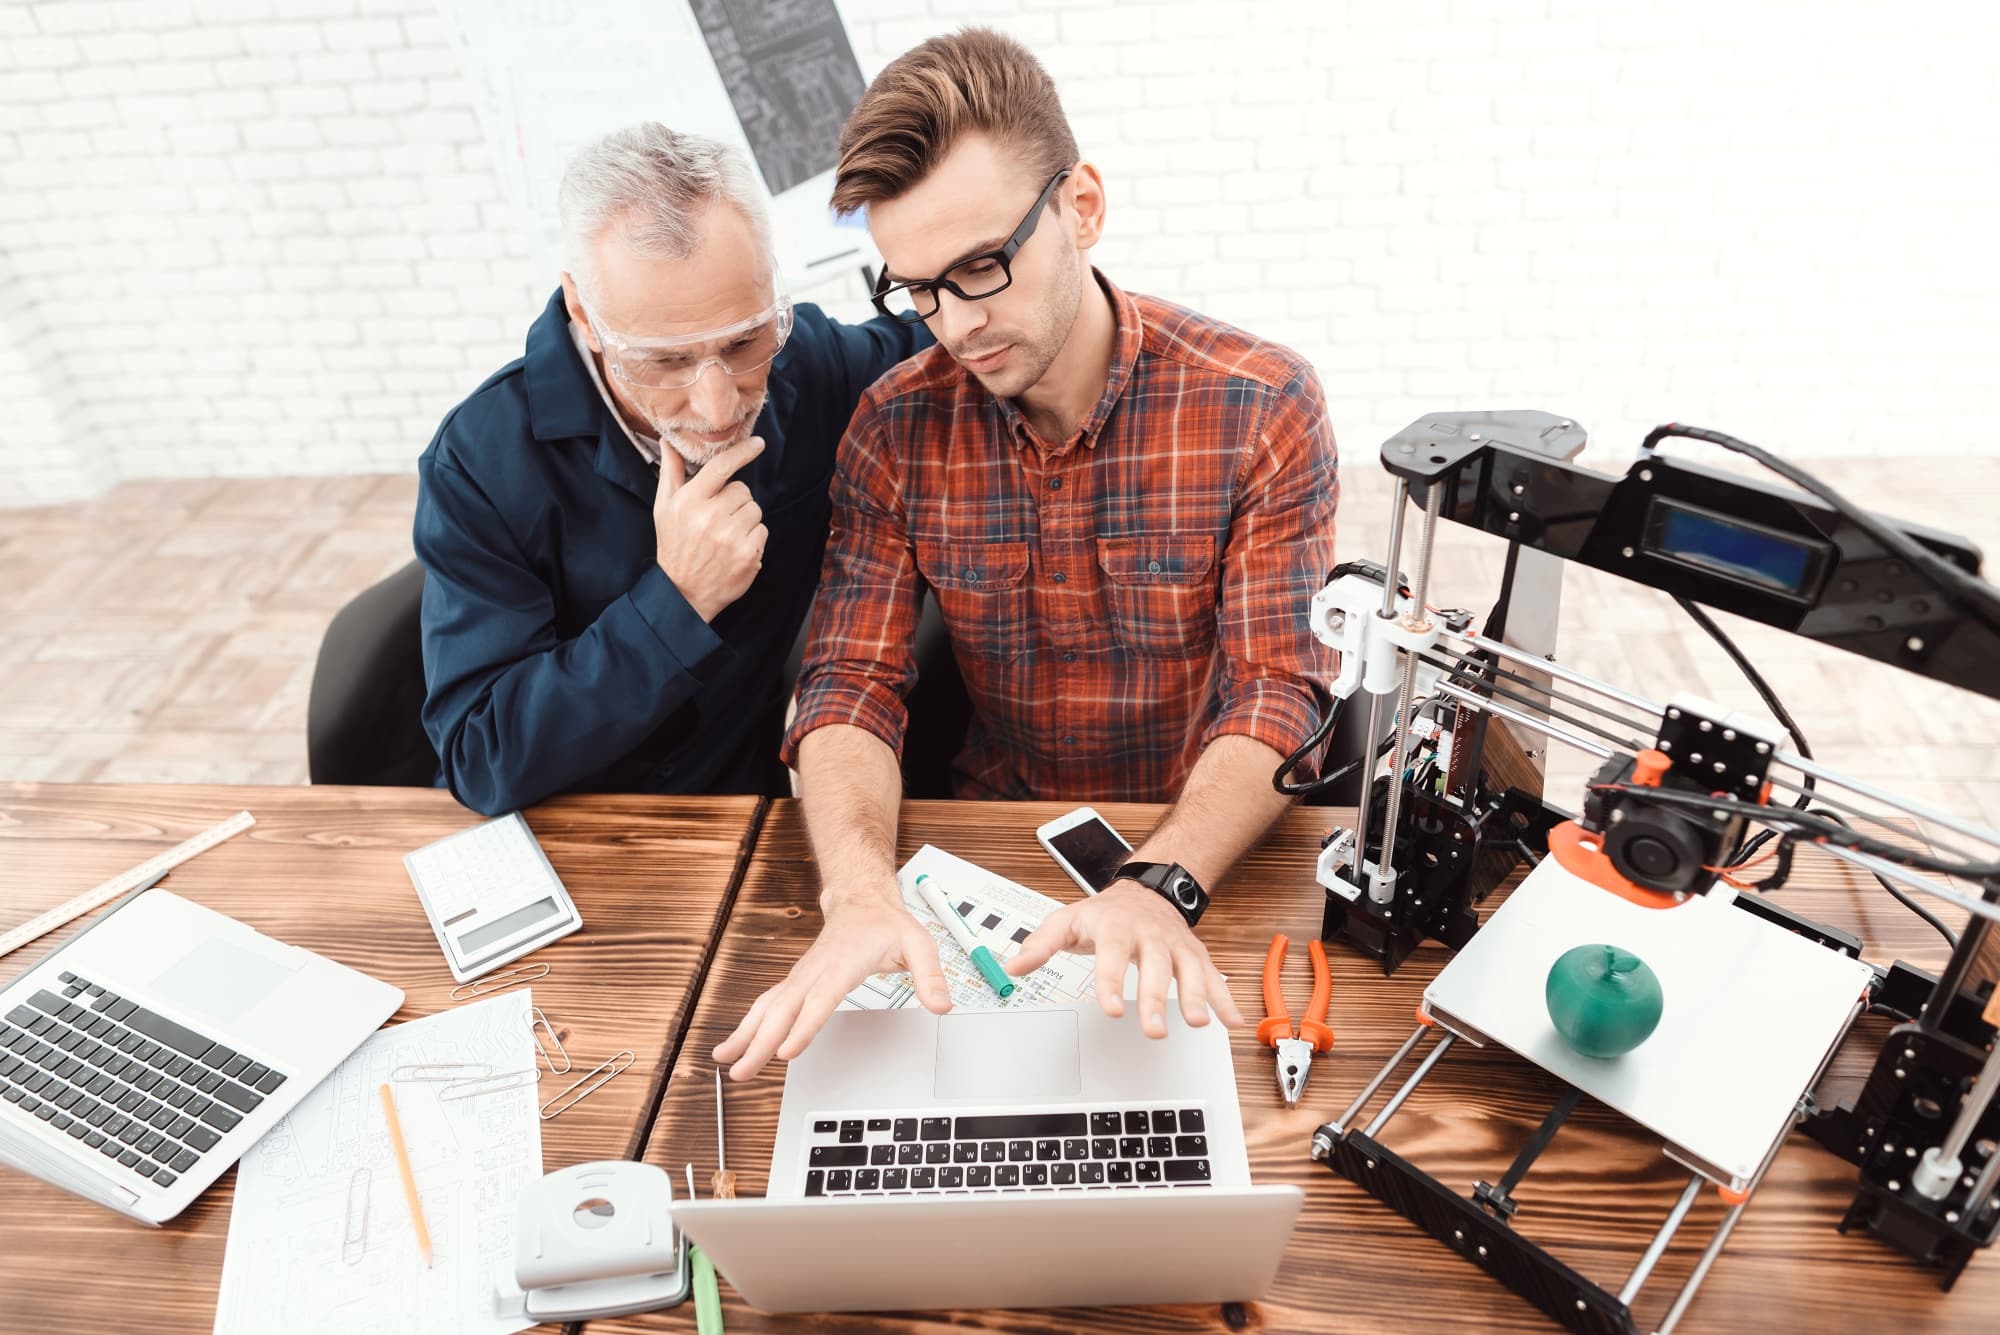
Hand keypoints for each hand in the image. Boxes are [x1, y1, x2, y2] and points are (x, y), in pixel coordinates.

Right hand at [654, 436, 766, 621]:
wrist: (683, 592)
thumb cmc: (674, 545)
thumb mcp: (664, 508)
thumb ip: (671, 473)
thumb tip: (669, 442)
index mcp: (690, 501)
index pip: (722, 467)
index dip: (742, 452)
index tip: (758, 443)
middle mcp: (711, 517)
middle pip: (743, 490)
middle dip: (735, 500)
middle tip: (718, 517)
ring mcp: (731, 537)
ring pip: (755, 510)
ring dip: (745, 519)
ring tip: (725, 534)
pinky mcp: (748, 554)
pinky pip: (762, 530)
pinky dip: (752, 537)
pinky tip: (734, 548)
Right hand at [713, 882, 950, 1079]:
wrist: (862, 900)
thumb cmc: (888, 925)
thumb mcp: (919, 943)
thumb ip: (930, 975)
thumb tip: (941, 1006)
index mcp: (844, 962)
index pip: (821, 999)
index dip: (803, 1027)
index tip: (785, 1052)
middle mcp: (815, 970)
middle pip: (784, 1009)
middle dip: (760, 1041)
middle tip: (743, 1071)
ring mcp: (802, 975)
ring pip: (768, 1006)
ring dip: (745, 1034)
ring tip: (724, 1062)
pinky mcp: (796, 982)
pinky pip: (768, 1005)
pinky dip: (748, 1025)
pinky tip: (733, 1045)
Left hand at [1005, 881, 1242, 1037]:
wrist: (1145, 891)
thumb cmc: (1104, 913)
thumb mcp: (1067, 921)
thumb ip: (1040, 944)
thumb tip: (1012, 967)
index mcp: (1115, 927)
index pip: (1112, 954)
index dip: (1111, 981)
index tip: (1111, 1008)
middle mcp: (1149, 935)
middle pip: (1154, 966)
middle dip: (1155, 998)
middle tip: (1153, 1029)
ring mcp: (1175, 945)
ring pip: (1188, 970)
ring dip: (1195, 997)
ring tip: (1197, 1024)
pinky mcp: (1194, 956)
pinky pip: (1212, 976)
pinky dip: (1224, 999)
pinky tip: (1231, 1022)